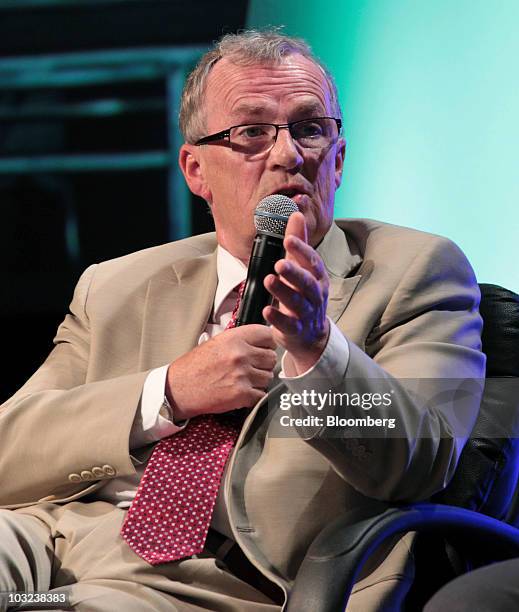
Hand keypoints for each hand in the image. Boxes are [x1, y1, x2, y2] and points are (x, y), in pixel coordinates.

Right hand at [166, 325, 276, 419]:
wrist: (178, 389)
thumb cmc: (196, 365)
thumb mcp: (217, 342)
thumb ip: (241, 340)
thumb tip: (264, 341)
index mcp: (234, 338)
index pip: (268, 335)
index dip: (267, 343)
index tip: (262, 348)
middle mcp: (240, 354)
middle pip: (271, 357)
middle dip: (263, 363)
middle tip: (250, 368)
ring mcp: (242, 375)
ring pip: (268, 377)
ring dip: (259, 380)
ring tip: (243, 380)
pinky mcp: (242, 394)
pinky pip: (262, 394)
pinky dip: (254, 395)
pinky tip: (241, 392)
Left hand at [263, 212, 329, 373]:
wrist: (311, 335)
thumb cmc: (305, 295)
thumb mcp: (303, 268)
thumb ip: (298, 242)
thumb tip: (296, 214)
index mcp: (317, 276)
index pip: (312, 261)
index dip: (301, 250)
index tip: (288, 240)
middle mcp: (315, 294)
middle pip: (307, 282)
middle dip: (295, 272)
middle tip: (280, 263)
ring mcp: (306, 313)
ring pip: (297, 302)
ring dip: (283, 291)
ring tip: (269, 280)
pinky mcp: (295, 329)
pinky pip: (287, 324)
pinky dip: (277, 317)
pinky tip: (266, 309)